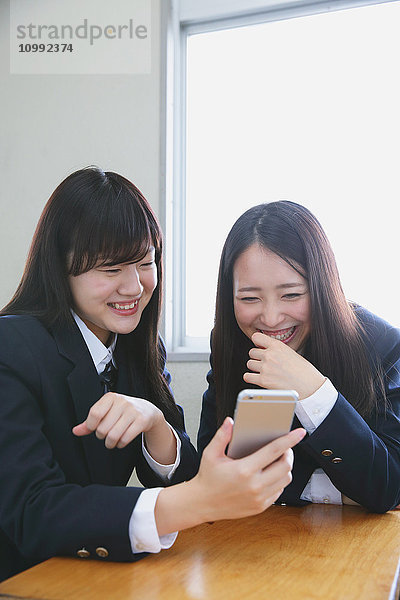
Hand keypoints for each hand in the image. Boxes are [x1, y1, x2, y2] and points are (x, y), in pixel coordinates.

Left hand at [72, 392, 163, 449]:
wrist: (147, 410)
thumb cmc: (122, 411)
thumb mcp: (107, 412)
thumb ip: (90, 422)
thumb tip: (75, 431)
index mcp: (111, 397)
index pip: (94, 414)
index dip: (91, 425)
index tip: (94, 428)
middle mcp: (122, 402)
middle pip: (102, 428)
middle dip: (102, 436)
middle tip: (106, 434)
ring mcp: (133, 411)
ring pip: (113, 436)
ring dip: (110, 443)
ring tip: (111, 441)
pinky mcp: (141, 421)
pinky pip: (125, 438)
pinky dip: (121, 444)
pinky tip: (122, 441)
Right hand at [155, 418, 305, 535]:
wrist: (202, 504)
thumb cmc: (207, 477)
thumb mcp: (210, 453)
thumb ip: (222, 436)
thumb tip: (230, 421)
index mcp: (244, 470)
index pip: (274, 451)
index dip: (289, 440)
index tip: (300, 432)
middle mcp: (254, 485)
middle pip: (285, 466)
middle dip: (289, 453)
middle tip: (285, 447)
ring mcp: (259, 498)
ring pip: (286, 480)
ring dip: (286, 468)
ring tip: (278, 460)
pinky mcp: (260, 507)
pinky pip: (279, 492)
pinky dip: (280, 481)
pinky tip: (271, 474)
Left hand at [244, 332, 324, 399]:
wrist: (310, 387)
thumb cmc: (304, 372)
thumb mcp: (291, 353)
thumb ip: (277, 350)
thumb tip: (265, 350)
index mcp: (278, 346)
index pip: (256, 337)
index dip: (257, 343)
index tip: (260, 347)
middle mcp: (270, 355)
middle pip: (252, 352)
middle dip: (257, 358)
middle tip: (266, 363)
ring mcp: (266, 367)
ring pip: (249, 363)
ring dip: (255, 368)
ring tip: (265, 372)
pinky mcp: (263, 380)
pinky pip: (247, 376)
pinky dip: (251, 378)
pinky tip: (258, 379)